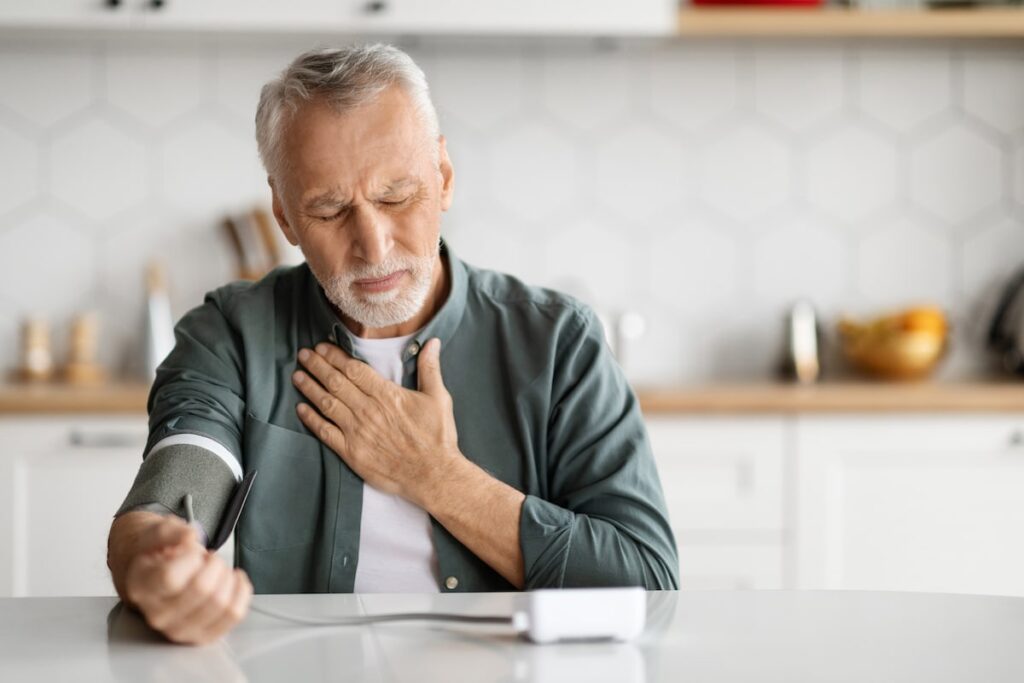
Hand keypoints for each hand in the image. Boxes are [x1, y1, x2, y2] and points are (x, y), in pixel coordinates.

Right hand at [124, 515, 252, 644]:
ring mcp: (179, 629)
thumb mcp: (156, 531)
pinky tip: (232, 579)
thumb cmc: (157, 553)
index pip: (170, 577)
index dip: (190, 557)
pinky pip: (234, 614)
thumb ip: (169, 531)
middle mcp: (157, 614)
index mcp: (141, 587)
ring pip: (221, 604)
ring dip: (227, 577)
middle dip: (214, 564)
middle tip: (206, 558)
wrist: (155, 573)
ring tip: (216, 570)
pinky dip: (241, 592)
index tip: (190, 549)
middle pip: (202, 589)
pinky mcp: (201, 636)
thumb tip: (189, 536)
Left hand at [293, 337, 462, 507]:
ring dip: (310, 388)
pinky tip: (301, 409)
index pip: (354, 370)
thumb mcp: (439, 398)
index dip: (335, 356)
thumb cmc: (437, 437)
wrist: (433, 475)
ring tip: (297, 376)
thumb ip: (430, 368)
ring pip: (327, 404)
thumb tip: (432, 342)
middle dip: (317, 366)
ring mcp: (357, 432)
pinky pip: (325, 433)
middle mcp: (368, 411)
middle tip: (304, 355)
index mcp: (387, 395)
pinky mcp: (352, 452)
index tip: (322, 347)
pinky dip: (311, 420)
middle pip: (335, 383)